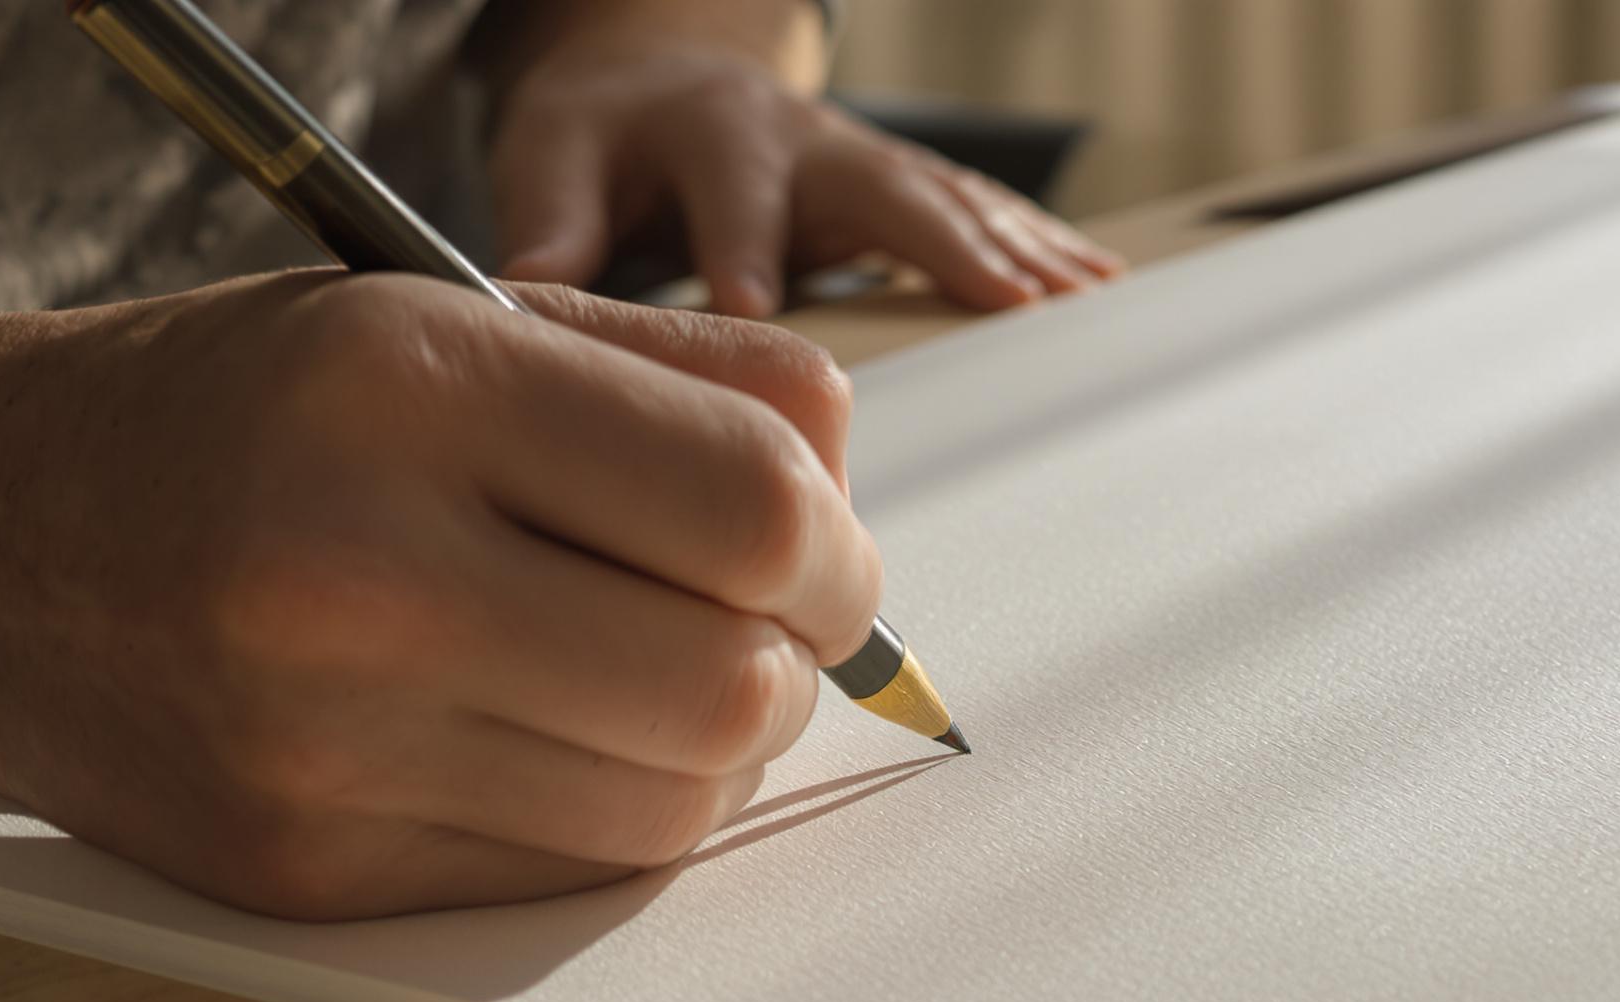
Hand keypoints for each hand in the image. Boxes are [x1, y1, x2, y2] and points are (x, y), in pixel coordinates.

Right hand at [0, 277, 879, 918]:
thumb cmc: (241, 414)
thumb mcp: (440, 314)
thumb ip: (681, 378)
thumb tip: (850, 504)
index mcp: (404, 385)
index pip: (754, 506)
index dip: (837, 551)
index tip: (820, 557)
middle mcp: (354, 570)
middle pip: (736, 687)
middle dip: (798, 666)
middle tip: (758, 630)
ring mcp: (321, 746)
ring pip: (675, 805)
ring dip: (716, 750)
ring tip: (650, 678)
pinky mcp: (309, 872)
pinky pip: (570, 871)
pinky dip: (612, 811)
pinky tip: (556, 740)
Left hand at [488, 32, 1123, 317]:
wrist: (656, 79)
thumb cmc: (602, 136)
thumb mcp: (552, 158)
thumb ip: (549, 223)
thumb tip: (523, 296)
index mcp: (717, 135)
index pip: (734, 196)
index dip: (745, 250)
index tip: (756, 305)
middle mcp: (807, 138)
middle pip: (885, 187)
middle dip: (944, 242)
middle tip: (1002, 303)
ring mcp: (865, 160)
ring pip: (952, 200)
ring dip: (1019, 250)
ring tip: (1079, 303)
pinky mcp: (899, 186)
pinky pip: (982, 213)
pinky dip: (1039, 248)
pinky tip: (1096, 287)